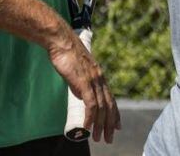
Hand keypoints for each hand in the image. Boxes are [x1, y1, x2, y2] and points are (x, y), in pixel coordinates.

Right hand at [46, 28, 120, 142]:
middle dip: (110, 124)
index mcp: (100, 76)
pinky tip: (88, 127)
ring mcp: (93, 81)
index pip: (111, 99)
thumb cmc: (67, 54)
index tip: (117, 126)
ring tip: (98, 138)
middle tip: (109, 139)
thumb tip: (82, 96)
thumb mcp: (78, 71)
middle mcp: (100, 79)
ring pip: (101, 108)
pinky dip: (90, 117)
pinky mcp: (84, 82)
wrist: (62, 41)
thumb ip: (82, 83)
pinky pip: (90, 104)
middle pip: (109, 106)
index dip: (115, 114)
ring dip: (100, 125)